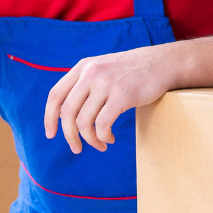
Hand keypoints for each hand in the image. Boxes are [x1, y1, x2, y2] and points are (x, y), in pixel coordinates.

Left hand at [43, 44, 179, 152]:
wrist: (163, 63)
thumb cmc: (132, 72)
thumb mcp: (102, 70)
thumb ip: (84, 85)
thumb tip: (65, 116)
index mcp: (82, 67)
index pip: (55, 95)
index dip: (49, 118)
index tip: (51, 135)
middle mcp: (90, 74)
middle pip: (67, 112)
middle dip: (69, 135)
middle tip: (76, 148)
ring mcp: (106, 84)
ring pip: (84, 122)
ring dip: (90, 139)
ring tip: (100, 144)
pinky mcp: (122, 95)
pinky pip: (102, 124)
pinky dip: (102, 136)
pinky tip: (109, 138)